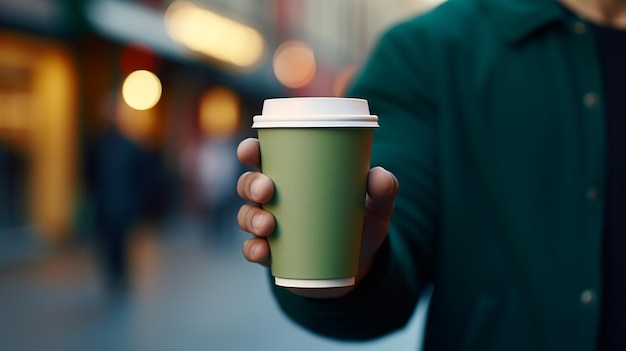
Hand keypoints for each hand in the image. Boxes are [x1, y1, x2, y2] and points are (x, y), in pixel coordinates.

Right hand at [236, 137, 398, 297]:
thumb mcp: (377, 206)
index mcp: (292, 177)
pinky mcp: (274, 254)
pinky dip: (253, 250)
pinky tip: (262, 250)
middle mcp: (275, 200)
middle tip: (267, 190)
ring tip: (268, 224)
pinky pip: (253, 250)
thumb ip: (383, 190)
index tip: (251, 150)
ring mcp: (271, 228)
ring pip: (246, 216)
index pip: (263, 157)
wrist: (356, 266)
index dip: (250, 151)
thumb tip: (380, 176)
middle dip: (251, 184)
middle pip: (248, 185)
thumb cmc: (360, 224)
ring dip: (251, 218)